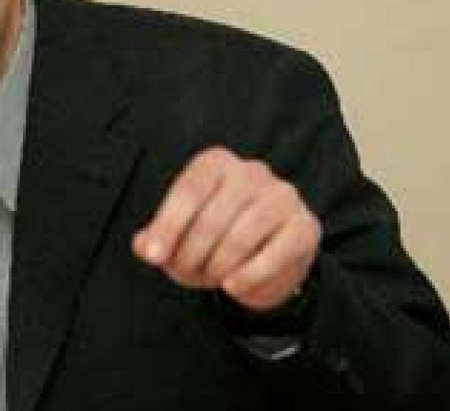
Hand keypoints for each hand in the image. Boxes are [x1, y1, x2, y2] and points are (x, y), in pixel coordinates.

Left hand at [133, 146, 320, 311]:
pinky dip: (246, 277)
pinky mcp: (305, 226)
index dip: (167, 227)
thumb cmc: (215, 240)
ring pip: (240, 238)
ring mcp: (282, 196)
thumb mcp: (180, 236)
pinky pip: (271, 256)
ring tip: (211, 278)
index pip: (188, 191)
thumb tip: (144, 247)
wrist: (267, 259)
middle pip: (211, 218)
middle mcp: (251, 171)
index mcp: (216, 163)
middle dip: (192, 255)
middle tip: (187, 273)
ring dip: (217, 267)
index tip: (153, 256)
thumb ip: (156, 238)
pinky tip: (232, 286)